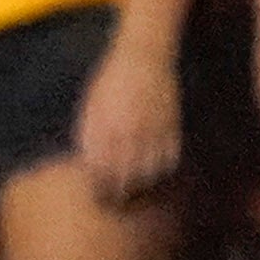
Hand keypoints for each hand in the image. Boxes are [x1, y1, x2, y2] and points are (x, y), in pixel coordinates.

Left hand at [73, 34, 182, 209]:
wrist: (141, 56)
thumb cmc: (108, 83)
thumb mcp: (90, 108)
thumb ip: (89, 137)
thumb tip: (89, 167)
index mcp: (103, 129)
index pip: (101, 172)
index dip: (100, 189)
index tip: (98, 198)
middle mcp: (127, 133)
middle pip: (125, 177)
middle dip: (119, 195)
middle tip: (116, 203)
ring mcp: (151, 130)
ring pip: (148, 172)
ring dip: (142, 187)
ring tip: (135, 195)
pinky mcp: (170, 124)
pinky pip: (168, 157)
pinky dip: (162, 171)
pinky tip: (155, 175)